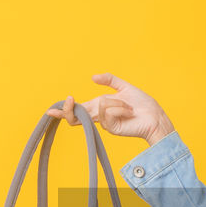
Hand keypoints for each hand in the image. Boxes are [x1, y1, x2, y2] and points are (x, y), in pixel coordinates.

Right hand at [44, 73, 175, 144]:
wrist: (155, 116)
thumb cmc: (142, 104)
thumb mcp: (124, 87)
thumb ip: (109, 80)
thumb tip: (92, 77)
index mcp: (100, 107)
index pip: (78, 110)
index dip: (65, 110)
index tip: (51, 110)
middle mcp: (100, 116)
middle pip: (76, 118)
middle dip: (68, 109)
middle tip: (70, 99)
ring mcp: (105, 124)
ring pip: (96, 109)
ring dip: (114, 103)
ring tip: (128, 106)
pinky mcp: (111, 129)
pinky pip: (107, 113)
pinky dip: (118, 108)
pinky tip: (128, 111)